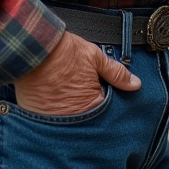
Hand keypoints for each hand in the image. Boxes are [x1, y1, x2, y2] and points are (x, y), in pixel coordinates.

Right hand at [13, 30, 141, 115]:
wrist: (34, 47)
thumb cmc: (64, 52)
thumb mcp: (96, 58)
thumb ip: (116, 73)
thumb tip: (135, 84)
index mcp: (90, 105)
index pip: (105, 112)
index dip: (105, 103)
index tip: (101, 94)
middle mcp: (71, 117)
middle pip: (86, 120)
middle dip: (88, 110)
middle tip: (82, 93)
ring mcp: (51, 119)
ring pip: (67, 121)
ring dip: (69, 112)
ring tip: (67, 95)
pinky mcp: (35, 115)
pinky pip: (47, 119)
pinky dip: (52, 111)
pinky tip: (53, 98)